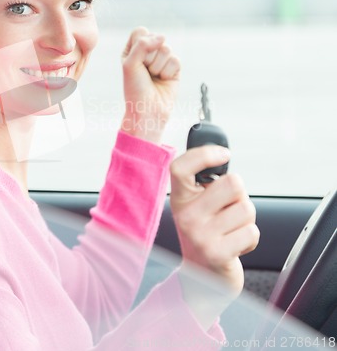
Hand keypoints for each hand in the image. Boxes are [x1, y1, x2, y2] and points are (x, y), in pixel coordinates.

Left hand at [120, 27, 179, 143]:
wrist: (148, 109)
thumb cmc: (135, 88)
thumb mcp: (130, 64)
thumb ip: (142, 44)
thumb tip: (163, 37)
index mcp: (133, 49)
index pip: (141, 32)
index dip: (140, 45)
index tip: (136, 61)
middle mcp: (148, 52)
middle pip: (156, 39)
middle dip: (149, 58)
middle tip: (145, 73)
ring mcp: (162, 59)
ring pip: (166, 49)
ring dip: (158, 66)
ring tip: (153, 77)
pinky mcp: (174, 68)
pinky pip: (175, 60)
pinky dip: (168, 72)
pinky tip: (163, 80)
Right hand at [170, 146, 259, 327]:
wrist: (201, 279)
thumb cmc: (206, 233)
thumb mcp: (197, 207)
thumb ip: (206, 183)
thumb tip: (223, 156)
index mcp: (179, 198)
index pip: (180, 167)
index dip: (203, 154)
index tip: (224, 153)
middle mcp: (185, 215)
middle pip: (233, 183)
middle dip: (240, 195)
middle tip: (228, 209)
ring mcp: (199, 235)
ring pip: (246, 208)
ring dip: (246, 219)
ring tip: (231, 230)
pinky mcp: (217, 253)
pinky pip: (251, 231)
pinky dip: (250, 238)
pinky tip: (235, 245)